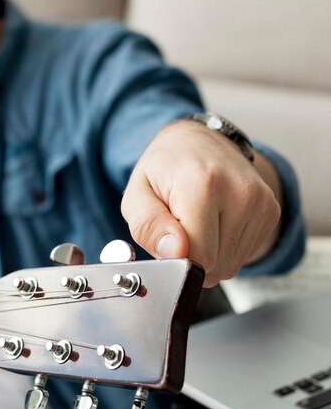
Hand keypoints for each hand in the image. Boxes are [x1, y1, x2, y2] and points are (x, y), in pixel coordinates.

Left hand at [120, 120, 281, 287]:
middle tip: (178, 228)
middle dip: (191, 259)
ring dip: (208, 256)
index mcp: (202, 184)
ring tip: (196, 223)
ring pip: (230, 266)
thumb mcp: (137, 195)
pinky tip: (214, 224)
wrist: (198, 143)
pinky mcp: (271, 212)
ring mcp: (260, 202)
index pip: (199, 256)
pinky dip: (224, 250)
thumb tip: (174, 253)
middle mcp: (239, 191)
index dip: (175, 258)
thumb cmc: (164, 171)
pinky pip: (243, 256)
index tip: (166, 238)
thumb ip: (148, 226)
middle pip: (216, 265)